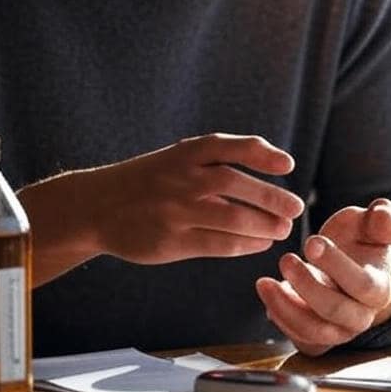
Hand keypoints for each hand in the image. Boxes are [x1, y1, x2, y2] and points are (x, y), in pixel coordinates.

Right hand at [20, 133, 304, 282]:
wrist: (96, 207)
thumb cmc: (148, 181)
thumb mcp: (175, 159)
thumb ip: (212, 161)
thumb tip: (269, 171)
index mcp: (183, 153)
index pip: (229, 146)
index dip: (262, 154)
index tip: (287, 165)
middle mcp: (180, 178)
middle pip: (235, 183)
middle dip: (271, 196)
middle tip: (294, 206)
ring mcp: (175, 211)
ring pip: (231, 217)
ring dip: (263, 225)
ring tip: (281, 229)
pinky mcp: (171, 242)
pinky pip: (218, 244)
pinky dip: (244, 245)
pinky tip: (258, 244)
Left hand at [256, 197, 390, 355]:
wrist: (348, 272)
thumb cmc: (357, 244)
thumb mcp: (368, 225)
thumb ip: (381, 217)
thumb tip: (386, 217)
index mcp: (379, 288)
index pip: (361, 284)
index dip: (335, 264)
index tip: (311, 241)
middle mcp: (361, 316)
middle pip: (335, 309)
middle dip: (306, 285)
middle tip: (285, 259)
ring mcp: (339, 332)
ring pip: (313, 330)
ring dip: (285, 307)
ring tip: (264, 283)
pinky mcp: (318, 341)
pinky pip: (299, 339)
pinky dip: (280, 318)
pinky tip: (269, 294)